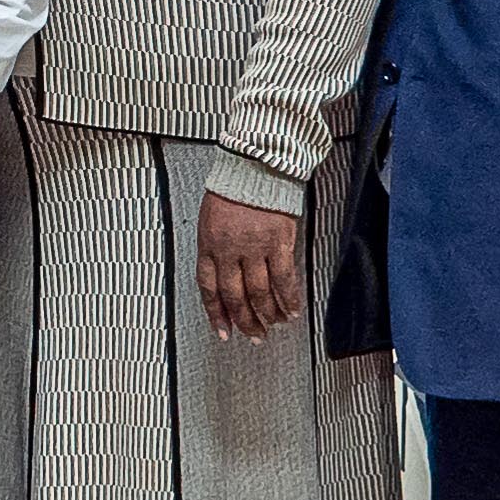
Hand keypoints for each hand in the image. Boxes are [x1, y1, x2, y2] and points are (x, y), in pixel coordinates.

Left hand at [195, 190, 306, 338]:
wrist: (255, 165)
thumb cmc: (233, 187)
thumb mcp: (210, 219)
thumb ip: (215, 249)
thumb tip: (225, 278)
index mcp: (208, 245)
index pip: (209, 289)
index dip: (216, 314)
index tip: (223, 331)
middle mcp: (229, 250)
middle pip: (235, 296)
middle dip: (245, 320)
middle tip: (253, 334)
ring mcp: (254, 248)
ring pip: (259, 293)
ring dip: (267, 314)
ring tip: (274, 325)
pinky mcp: (278, 243)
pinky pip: (284, 279)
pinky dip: (288, 298)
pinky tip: (291, 310)